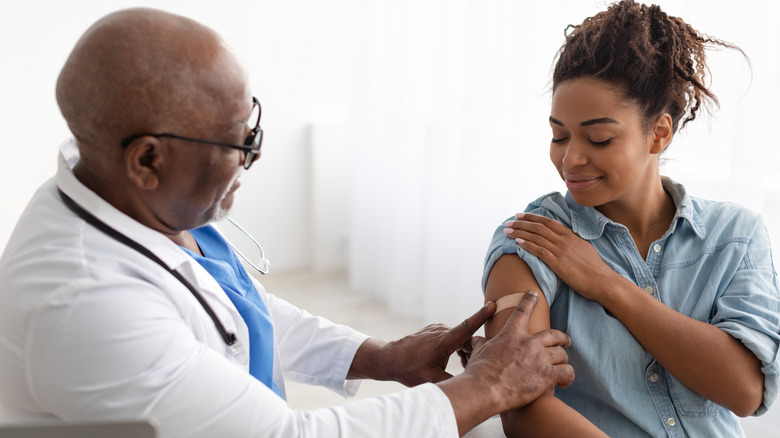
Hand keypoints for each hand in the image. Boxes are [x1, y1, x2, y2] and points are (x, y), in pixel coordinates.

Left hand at [352, 302, 495, 385]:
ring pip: (460, 338)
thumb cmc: (409, 370)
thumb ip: (454, 382)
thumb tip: (473, 386)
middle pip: (467, 339)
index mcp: (443, 341)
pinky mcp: (435, 330)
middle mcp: (441, 331)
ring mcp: (437, 328)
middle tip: (472, 366)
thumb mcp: (432, 381)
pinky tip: (452, 359)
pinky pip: (453, 337)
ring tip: (462, 365)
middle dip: (475, 351)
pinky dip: (457, 346)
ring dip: (465, 350)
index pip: (466, 327)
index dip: (481, 316)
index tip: (493, 304)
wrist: (390, 359)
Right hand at [463, 291, 573, 411]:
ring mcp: (539, 359)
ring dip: (563, 360)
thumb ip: (481, 343)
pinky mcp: (547, 376)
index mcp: (512, 333)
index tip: (534, 294)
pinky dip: (568, 376)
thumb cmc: (479, 371)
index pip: (523, 311)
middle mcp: (529, 343)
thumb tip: (476, 340)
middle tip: (566, 341)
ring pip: (562, 354)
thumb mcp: (478, 351)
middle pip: (554, 335)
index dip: (530, 300)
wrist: (485, 389)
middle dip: (562, 338)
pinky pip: (567, 372)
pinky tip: (564, 382)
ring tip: (563, 365)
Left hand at [504, 213, 614, 300]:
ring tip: (507, 231)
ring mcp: (561, 250)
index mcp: (571, 235)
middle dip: (521, 223)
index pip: (548, 222)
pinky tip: (517, 242)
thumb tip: (565, 238)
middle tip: (508, 222)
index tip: (520, 216)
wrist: (603, 281)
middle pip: (539, 227)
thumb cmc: (595, 269)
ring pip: (536, 237)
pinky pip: (539, 250)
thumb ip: (572, 242)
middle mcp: (564, 240)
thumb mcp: (584, 249)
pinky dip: (527, 245)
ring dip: (519, 233)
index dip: (532, 218)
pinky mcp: (558, 263)